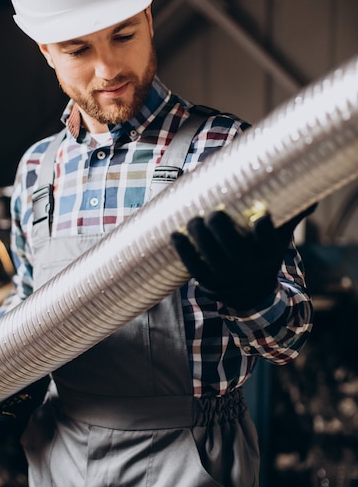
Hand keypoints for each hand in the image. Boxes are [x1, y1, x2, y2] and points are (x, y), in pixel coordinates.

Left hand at [171, 206, 314, 309]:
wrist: (252, 291)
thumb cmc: (264, 252)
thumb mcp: (280, 237)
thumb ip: (290, 214)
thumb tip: (311, 195)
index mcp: (270, 253)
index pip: (269, 241)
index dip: (264, 229)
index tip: (260, 215)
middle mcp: (251, 268)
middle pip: (235, 249)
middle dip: (221, 228)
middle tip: (213, 212)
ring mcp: (230, 279)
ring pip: (213, 259)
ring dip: (200, 237)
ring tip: (193, 220)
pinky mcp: (211, 285)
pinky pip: (195, 269)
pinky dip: (184, 252)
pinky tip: (175, 235)